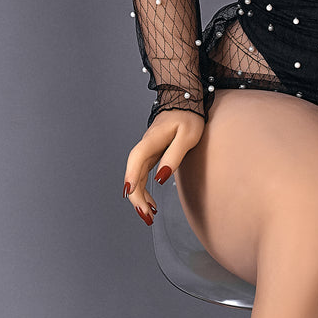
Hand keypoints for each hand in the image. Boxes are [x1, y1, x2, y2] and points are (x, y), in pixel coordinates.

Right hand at [122, 109, 205, 225]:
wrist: (184, 102)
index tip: (130, 193)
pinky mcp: (150, 155)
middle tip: (146, 216)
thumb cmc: (188, 117)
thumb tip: (161, 178)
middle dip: (136, 196)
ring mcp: (146, 151)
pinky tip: (151, 203)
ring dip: (139, 197)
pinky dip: (144, 190)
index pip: (137, 159)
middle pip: (134, 173)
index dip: (132, 176)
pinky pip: (141, 175)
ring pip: (136, 177)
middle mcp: (145, 146)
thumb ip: (174, 156)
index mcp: (152, 140)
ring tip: (148, 216)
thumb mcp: (188, 136)